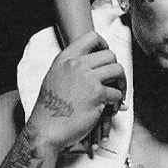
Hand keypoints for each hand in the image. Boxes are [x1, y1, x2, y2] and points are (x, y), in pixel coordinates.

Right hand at [27, 31, 125, 151]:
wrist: (45, 130)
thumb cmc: (49, 109)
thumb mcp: (54, 78)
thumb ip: (69, 68)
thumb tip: (88, 64)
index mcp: (65, 59)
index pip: (91, 37)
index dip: (104, 45)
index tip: (107, 58)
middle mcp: (76, 65)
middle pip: (110, 55)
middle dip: (116, 69)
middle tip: (117, 82)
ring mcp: (87, 79)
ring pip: (118, 70)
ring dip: (122, 83)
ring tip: (118, 94)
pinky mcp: (97, 95)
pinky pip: (117, 93)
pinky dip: (117, 102)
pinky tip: (111, 109)